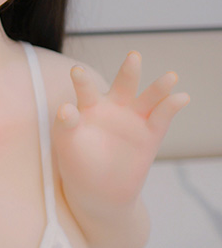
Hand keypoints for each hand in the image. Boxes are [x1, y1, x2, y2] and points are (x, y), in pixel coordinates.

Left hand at [53, 51, 189, 209]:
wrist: (98, 190)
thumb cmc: (77, 161)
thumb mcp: (66, 143)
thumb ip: (65, 125)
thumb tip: (65, 108)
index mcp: (89, 104)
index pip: (86, 88)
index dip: (82, 80)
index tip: (76, 71)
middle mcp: (114, 106)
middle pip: (124, 84)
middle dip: (129, 71)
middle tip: (133, 57)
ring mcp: (134, 118)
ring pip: (148, 98)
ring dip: (160, 87)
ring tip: (170, 77)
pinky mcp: (151, 134)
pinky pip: (163, 116)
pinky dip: (172, 106)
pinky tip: (181, 97)